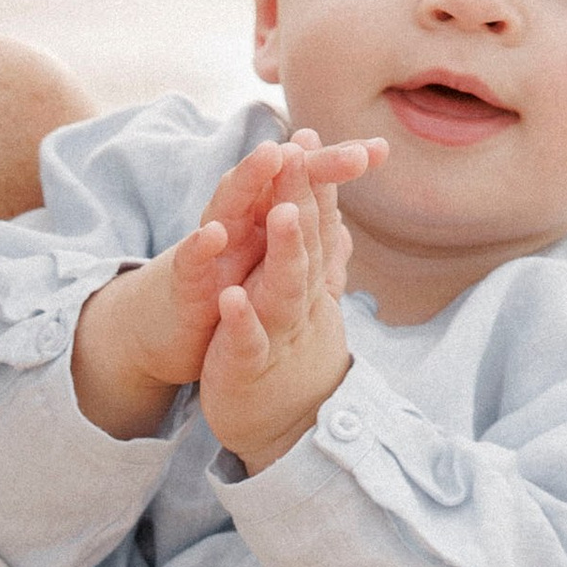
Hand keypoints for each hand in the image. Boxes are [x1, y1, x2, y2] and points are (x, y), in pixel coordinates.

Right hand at [70, 131, 382, 440]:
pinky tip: (213, 234)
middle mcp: (239, 221)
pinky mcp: (183, 280)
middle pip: (272, 182)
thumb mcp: (268, 266)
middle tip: (338, 145)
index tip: (379, 150)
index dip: (338, 166)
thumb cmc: (223, 289)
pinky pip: (190, 261)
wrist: (168, 328)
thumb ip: (301, 243)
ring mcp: (210, 247)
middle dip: (304, 162)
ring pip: (229, 206)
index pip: (304, 183)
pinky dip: (200, 247)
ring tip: (273, 155)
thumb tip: (344, 221)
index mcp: (263, 217)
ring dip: (249, 180)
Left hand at [199, 182, 353, 470]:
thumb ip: (320, 258)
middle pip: (308, 244)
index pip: (318, 223)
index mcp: (310, 281)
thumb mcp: (307, 301)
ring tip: (283, 213)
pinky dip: (243, 319)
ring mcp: (280, 334)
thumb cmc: (292, 354)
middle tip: (301, 156)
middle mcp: (303, 302)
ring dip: (287, 251)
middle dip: (304, 199)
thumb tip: (336, 218)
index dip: (315, 181)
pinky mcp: (251, 368)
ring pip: (287, 289)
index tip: (309, 135)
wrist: (288, 431)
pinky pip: (249, 342)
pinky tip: (231, 296)